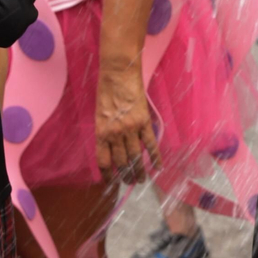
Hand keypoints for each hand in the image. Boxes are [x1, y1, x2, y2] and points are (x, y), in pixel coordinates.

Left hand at [94, 60, 155, 176]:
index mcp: (101, 133)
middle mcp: (115, 134)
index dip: (107, 175)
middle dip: (126, 176)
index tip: (111, 183)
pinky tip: (158, 167)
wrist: (118, 74)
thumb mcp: (99, 115)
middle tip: (130, 183)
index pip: (103, 161)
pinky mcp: (144, 122)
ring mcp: (131, 129)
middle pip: (121, 162)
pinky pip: (151, 144)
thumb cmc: (105, 91)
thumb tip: (112, 149)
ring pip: (136, 157)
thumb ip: (105, 132)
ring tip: (142, 180)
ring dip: (139, 171)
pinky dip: (155, 157)